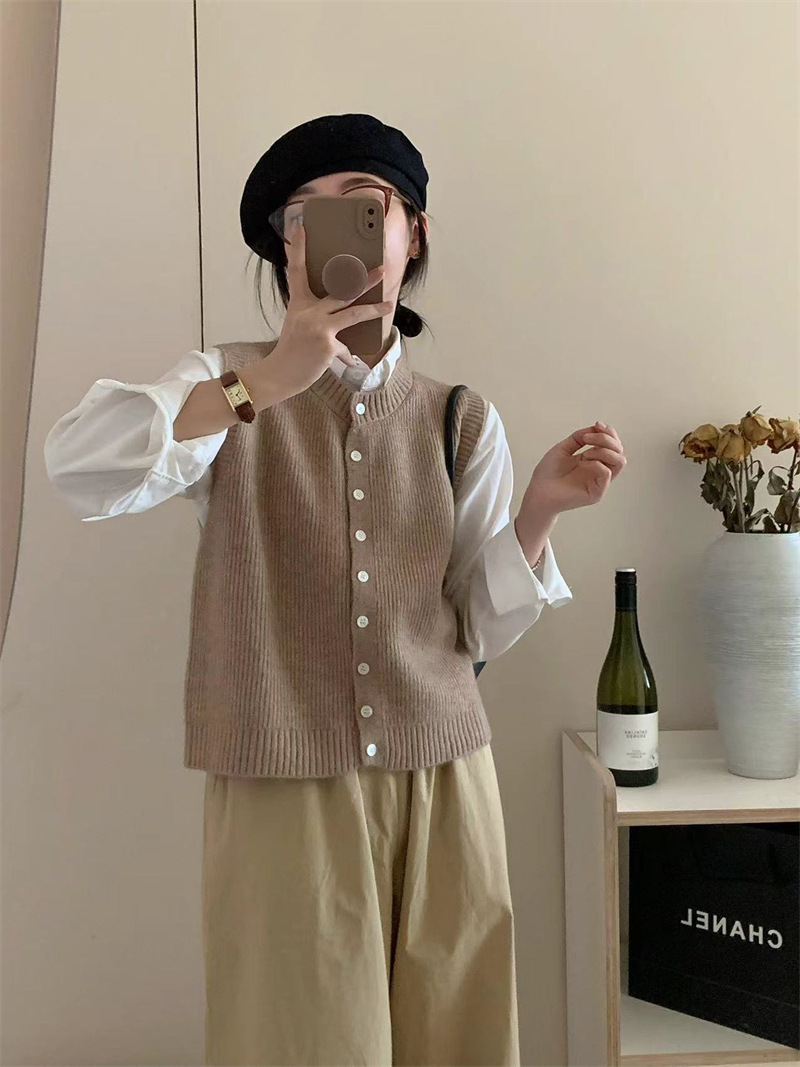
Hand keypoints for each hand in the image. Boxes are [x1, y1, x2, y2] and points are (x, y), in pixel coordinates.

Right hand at [265, 219, 391, 398]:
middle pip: (341, 289)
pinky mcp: (327, 345)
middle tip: (382, 268)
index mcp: (298, 303)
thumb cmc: (292, 350)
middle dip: (364, 278)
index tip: (300, 227)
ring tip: (388, 305)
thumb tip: (343, 311)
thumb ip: (317, 314)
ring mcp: (318, 327)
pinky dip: (347, 356)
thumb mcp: (298, 324)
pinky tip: (347, 362)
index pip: (297, 270)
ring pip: (353, 313)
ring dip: (373, 309)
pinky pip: (346, 348)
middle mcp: (308, 311)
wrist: (279, 374)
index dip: (298, 247)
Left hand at [522, 421, 626, 515]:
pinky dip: (595, 463)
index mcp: (593, 459)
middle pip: (619, 450)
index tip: (597, 424)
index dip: (609, 432)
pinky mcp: (596, 493)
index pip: (612, 444)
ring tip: (585, 453)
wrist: (538, 491)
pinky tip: (582, 463)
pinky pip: (606, 473)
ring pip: (620, 461)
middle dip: (606, 438)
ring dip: (604, 450)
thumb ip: (579, 437)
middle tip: (586, 438)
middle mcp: (599, 470)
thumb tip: (595, 428)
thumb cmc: (548, 473)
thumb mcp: (564, 448)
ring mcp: (600, 482)